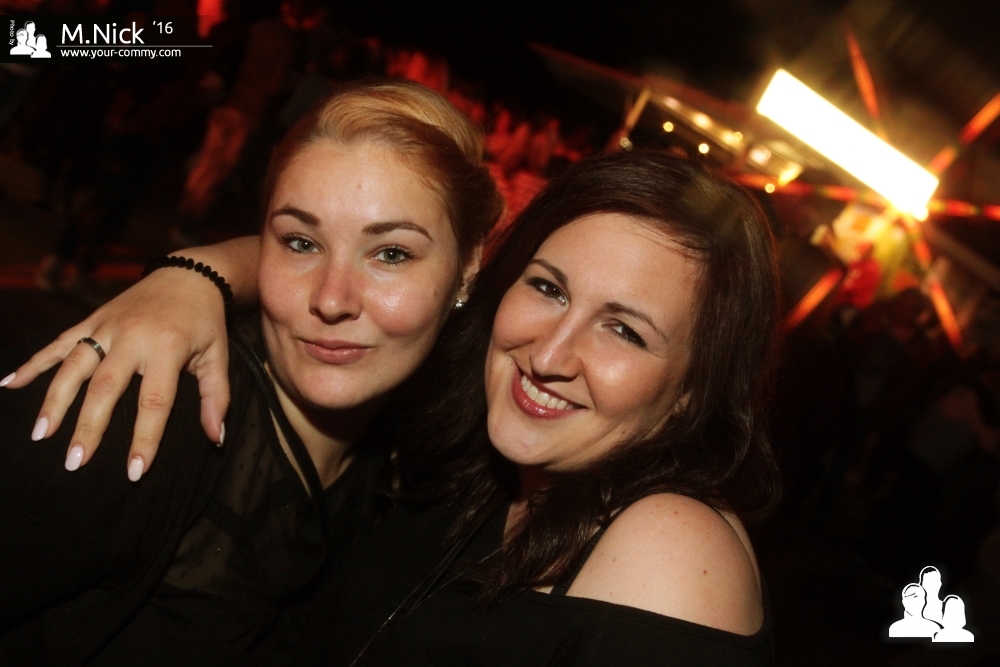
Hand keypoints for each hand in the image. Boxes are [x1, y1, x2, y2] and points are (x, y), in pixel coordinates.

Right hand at [3, 237, 258, 478]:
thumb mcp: (219, 356)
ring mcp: (106, 326)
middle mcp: (132, 336)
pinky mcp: (92, 319)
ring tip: (41, 435)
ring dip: (54, 401)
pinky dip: (34, 363)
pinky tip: (10, 384)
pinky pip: (59, 343)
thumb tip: (215, 438)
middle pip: (105, 388)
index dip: (144, 439)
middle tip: (74, 463)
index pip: (154, 402)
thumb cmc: (205, 322)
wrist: (190, 274)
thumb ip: (216, 397)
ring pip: (74, 366)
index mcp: (167, 348)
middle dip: (88, 427)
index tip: (134, 472)